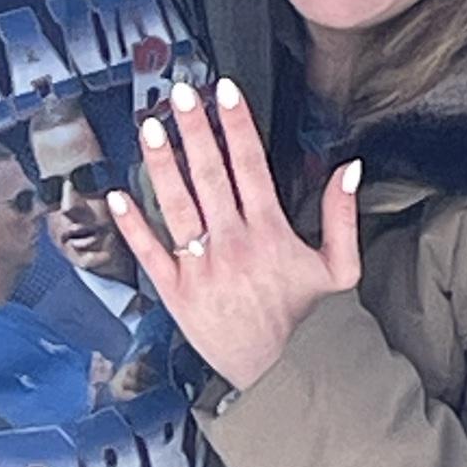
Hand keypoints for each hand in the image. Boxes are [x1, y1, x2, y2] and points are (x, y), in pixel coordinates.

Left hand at [105, 78, 361, 392]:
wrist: (282, 375)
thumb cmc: (308, 321)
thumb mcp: (340, 269)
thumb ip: (342, 216)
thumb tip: (348, 168)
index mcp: (271, 234)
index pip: (250, 165)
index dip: (236, 124)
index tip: (225, 91)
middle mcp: (232, 245)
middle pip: (209, 174)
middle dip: (194, 130)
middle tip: (180, 94)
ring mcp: (201, 268)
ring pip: (176, 205)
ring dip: (162, 163)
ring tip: (150, 127)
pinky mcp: (176, 293)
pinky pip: (150, 252)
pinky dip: (132, 224)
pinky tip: (118, 195)